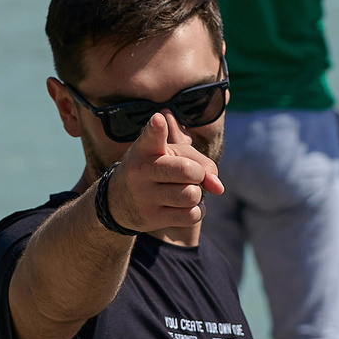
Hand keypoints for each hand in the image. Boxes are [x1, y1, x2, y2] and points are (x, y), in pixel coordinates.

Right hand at [106, 113, 223, 240]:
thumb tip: (218, 188)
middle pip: (186, 171)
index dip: (156, 128)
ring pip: (191, 195)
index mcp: (145, 149)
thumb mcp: (172, 156)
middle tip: (192, 176)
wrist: (120, 201)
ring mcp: (145, 196)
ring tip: (187, 191)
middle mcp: (141, 171)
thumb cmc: (156, 171)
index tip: (159, 119)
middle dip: (198, 174)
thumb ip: (201, 162)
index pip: (151, 136)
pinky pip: (190, 215)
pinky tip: (188, 206)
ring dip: (197, 194)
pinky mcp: (152, 218)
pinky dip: (197, 210)